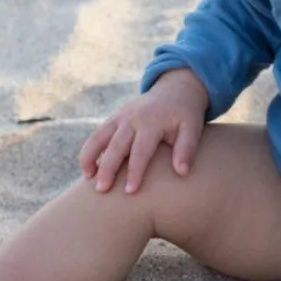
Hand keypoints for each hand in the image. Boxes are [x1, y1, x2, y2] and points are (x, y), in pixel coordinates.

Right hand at [79, 68, 208, 194]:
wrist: (176, 89)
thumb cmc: (186, 114)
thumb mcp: (192, 128)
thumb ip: (187, 149)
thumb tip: (182, 173)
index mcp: (152, 122)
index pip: (141, 150)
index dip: (135, 171)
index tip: (130, 191)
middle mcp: (132, 119)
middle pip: (116, 146)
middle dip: (107, 168)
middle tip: (101, 190)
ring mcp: (121, 117)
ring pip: (99, 137)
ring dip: (90, 157)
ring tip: (87, 178)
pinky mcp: (114, 118)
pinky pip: (98, 134)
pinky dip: (90, 150)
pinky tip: (88, 168)